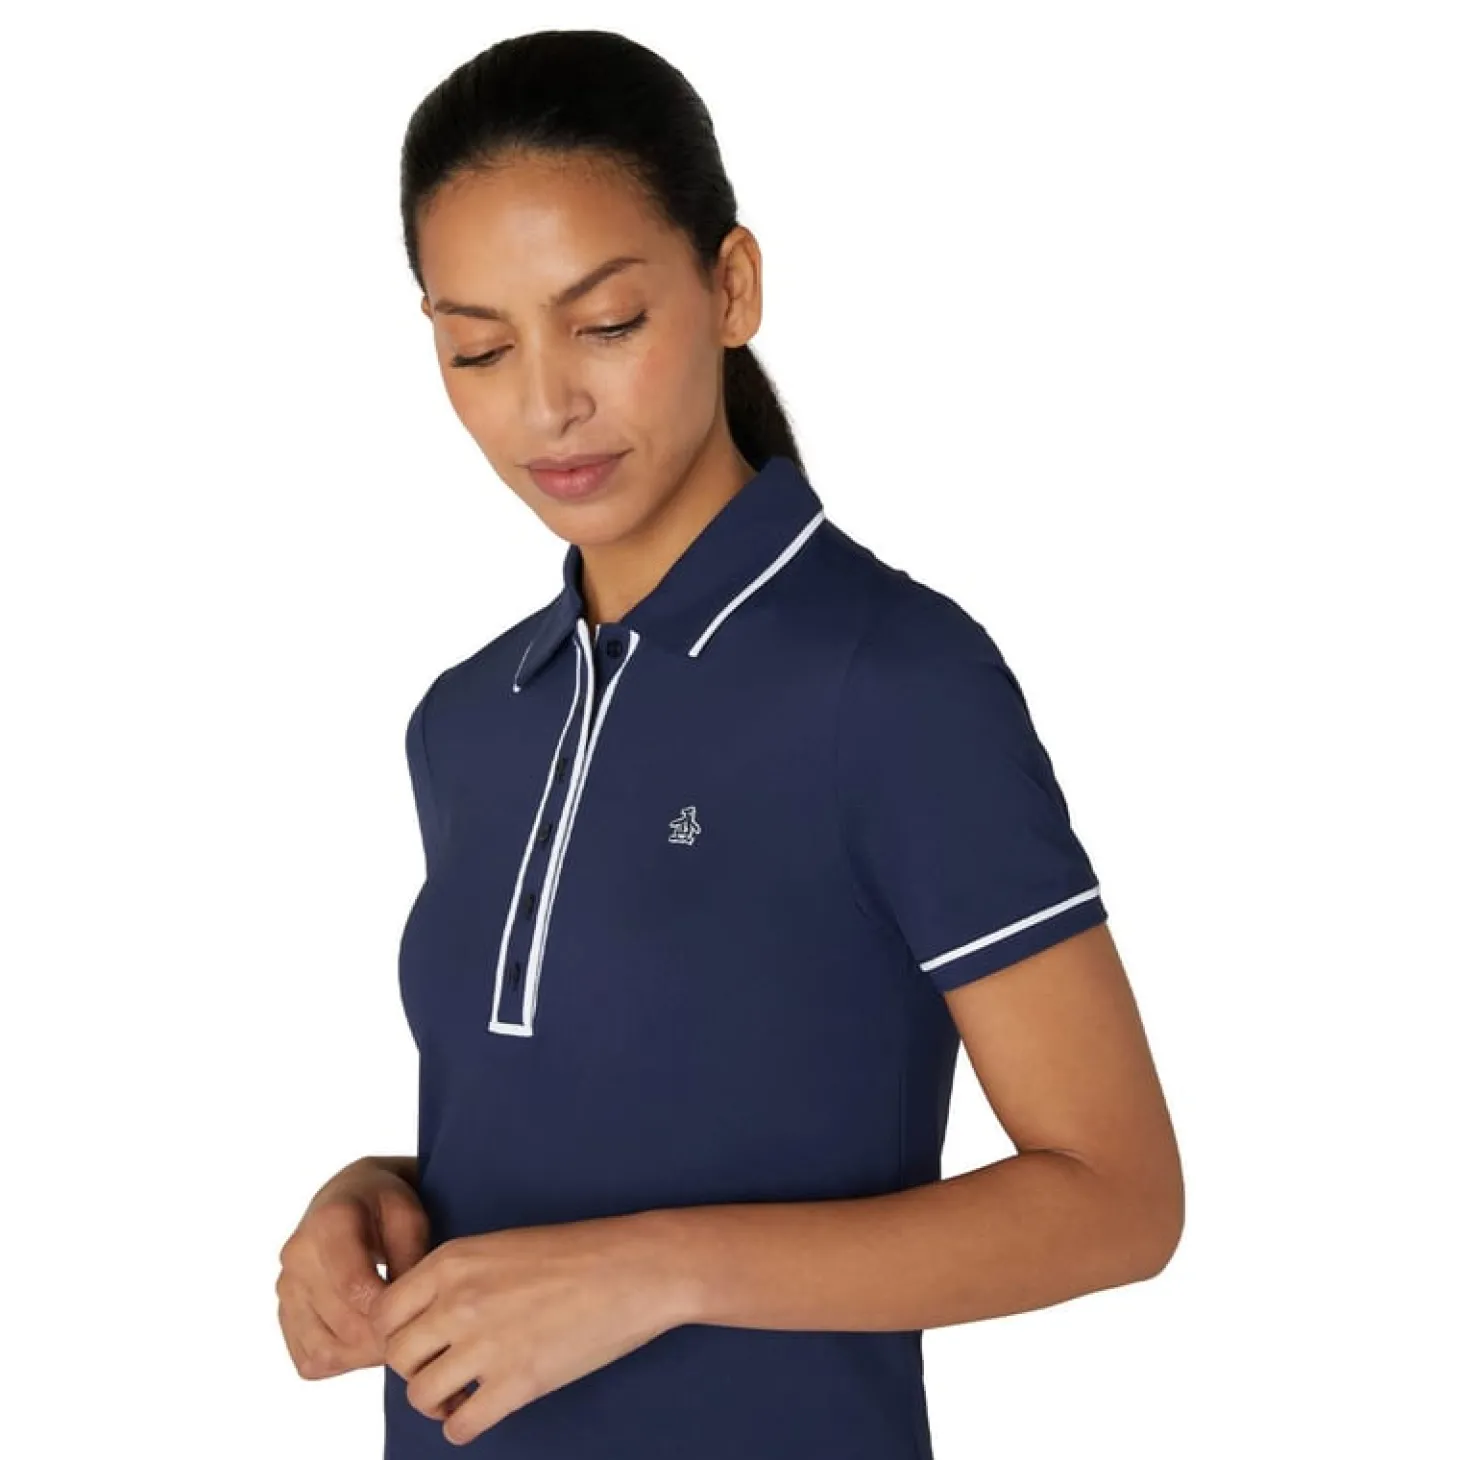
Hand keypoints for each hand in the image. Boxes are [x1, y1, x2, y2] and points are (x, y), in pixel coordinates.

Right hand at [277, 1158, 430, 1379]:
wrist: (349, 1196)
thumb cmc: (385, 1204)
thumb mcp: (410, 1217)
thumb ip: (411, 1260)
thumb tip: (409, 1313)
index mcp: (328, 1223)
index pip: (353, 1286)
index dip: (387, 1313)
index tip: (416, 1318)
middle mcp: (297, 1257)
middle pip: (340, 1324)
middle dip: (382, 1340)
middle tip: (413, 1339)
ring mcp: (286, 1288)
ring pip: (322, 1351)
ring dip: (363, 1357)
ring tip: (392, 1342)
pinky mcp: (284, 1313)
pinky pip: (309, 1359)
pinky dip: (342, 1361)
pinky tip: (367, 1343)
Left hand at [369, 1211, 690, 1444]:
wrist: (635, 1267)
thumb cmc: (577, 1253)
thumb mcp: (501, 1247)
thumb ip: (456, 1279)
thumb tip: (423, 1323)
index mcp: (453, 1261)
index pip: (383, 1313)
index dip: (397, 1335)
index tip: (421, 1342)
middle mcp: (459, 1300)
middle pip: (396, 1356)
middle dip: (415, 1370)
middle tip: (444, 1370)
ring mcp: (487, 1342)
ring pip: (420, 1395)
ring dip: (437, 1403)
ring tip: (463, 1395)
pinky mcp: (518, 1382)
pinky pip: (460, 1427)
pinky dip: (464, 1426)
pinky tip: (485, 1410)